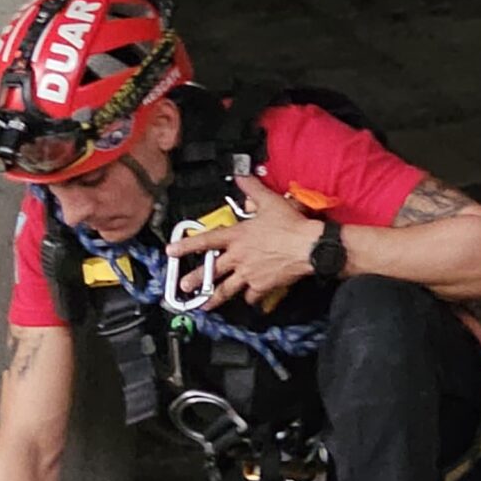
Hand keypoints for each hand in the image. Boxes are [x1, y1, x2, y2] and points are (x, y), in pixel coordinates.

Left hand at [168, 174, 320, 308]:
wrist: (309, 247)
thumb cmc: (291, 225)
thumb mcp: (269, 201)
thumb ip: (251, 188)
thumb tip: (240, 174)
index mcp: (238, 236)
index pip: (206, 240)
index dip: (186, 245)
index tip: (171, 251)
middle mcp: (239, 257)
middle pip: (212, 271)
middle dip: (195, 280)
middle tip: (183, 287)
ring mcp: (250, 274)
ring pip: (227, 289)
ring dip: (214, 298)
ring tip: (204, 306)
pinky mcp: (263, 286)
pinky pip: (252, 296)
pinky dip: (249, 299)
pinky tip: (247, 301)